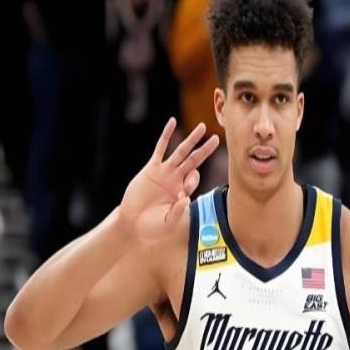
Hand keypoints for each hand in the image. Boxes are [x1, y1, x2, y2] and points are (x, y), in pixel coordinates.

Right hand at [118, 118, 218, 241]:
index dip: (192, 181)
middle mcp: (176, 179)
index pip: (194, 179)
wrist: (132, 224)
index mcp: (182, 191)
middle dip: (205, 150)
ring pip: (181, 152)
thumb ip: (178, 212)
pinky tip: (172, 122)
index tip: (182, 192)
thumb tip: (186, 198)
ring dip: (192, 140)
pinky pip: (160, 148)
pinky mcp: (151, 169)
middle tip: (217, 139)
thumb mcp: (168, 223)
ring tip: (202, 127)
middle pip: (194, 160)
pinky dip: (166, 135)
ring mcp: (164, 172)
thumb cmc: (152, 227)